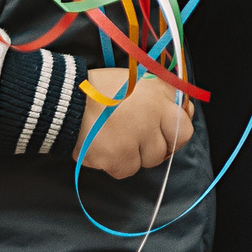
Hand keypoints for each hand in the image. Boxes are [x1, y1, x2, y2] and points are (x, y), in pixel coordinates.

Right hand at [77, 69, 193, 179]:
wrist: (65, 98)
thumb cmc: (101, 89)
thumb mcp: (138, 80)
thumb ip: (163, 95)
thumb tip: (186, 112)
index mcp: (159, 97)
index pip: (185, 127)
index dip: (174, 133)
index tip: (161, 133)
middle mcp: (152, 118)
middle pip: (165, 149)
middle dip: (151, 147)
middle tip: (131, 135)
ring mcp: (135, 139)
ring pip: (146, 163)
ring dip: (132, 155)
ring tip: (114, 138)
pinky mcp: (117, 157)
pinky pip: (125, 171)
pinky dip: (115, 163)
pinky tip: (103, 147)